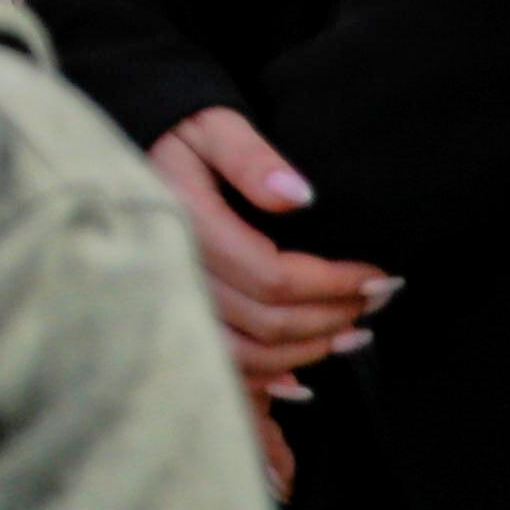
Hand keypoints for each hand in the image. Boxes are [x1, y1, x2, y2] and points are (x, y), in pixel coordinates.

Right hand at [147, 106, 393, 391]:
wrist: (132, 152)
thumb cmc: (183, 136)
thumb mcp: (215, 126)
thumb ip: (250, 158)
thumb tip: (298, 196)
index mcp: (188, 226)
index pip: (272, 277)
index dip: (334, 284)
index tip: (378, 276)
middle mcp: (174, 272)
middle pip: (266, 323)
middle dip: (333, 316)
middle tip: (378, 300)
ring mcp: (167, 302)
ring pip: (246, 356)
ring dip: (307, 351)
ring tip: (353, 334)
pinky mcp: (170, 318)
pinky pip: (218, 368)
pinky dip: (264, 382)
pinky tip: (299, 383)